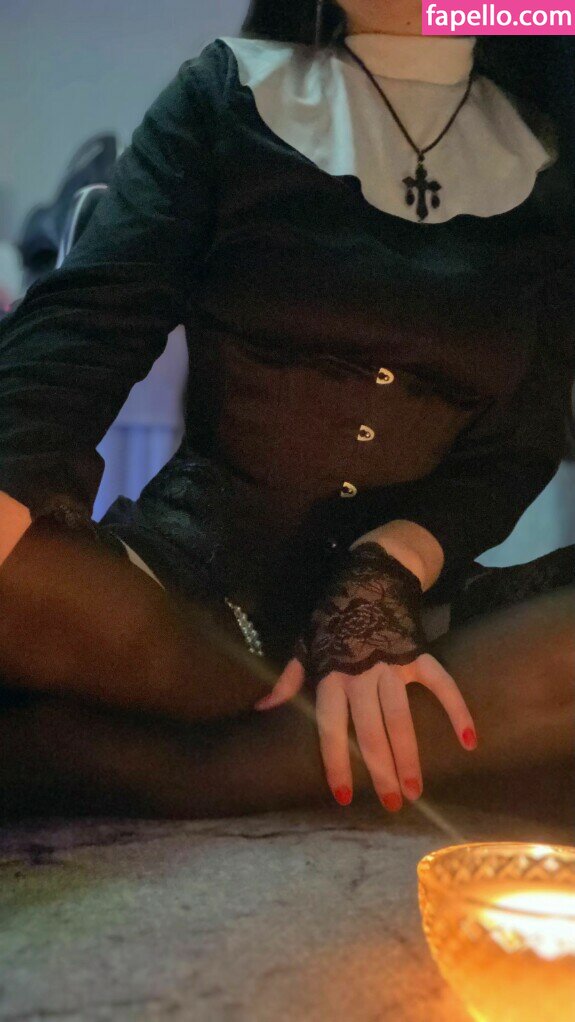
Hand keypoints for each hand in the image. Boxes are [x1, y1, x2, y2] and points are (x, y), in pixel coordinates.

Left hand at [253, 541, 477, 809]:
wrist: (369, 577)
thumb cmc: (333, 617)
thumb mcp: (305, 645)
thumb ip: (288, 680)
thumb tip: (261, 708)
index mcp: (332, 676)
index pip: (332, 727)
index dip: (336, 762)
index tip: (344, 796)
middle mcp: (362, 675)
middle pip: (372, 730)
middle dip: (381, 770)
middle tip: (393, 803)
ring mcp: (393, 665)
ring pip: (402, 717)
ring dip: (411, 755)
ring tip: (418, 789)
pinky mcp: (419, 655)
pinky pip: (442, 685)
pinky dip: (457, 710)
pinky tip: (468, 740)